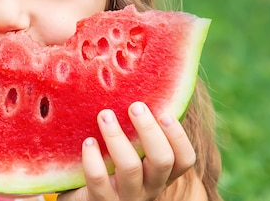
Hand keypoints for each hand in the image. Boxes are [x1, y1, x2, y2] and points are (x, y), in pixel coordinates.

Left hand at [59, 102, 195, 200]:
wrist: (84, 199)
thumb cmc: (110, 166)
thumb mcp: (131, 151)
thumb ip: (139, 129)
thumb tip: (138, 80)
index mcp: (160, 174)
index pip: (185, 160)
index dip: (178, 136)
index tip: (164, 112)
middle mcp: (149, 188)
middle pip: (162, 160)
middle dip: (149, 130)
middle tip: (134, 106)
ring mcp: (126, 197)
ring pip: (130, 168)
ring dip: (117, 137)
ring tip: (104, 115)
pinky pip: (99, 180)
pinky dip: (93, 158)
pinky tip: (88, 142)